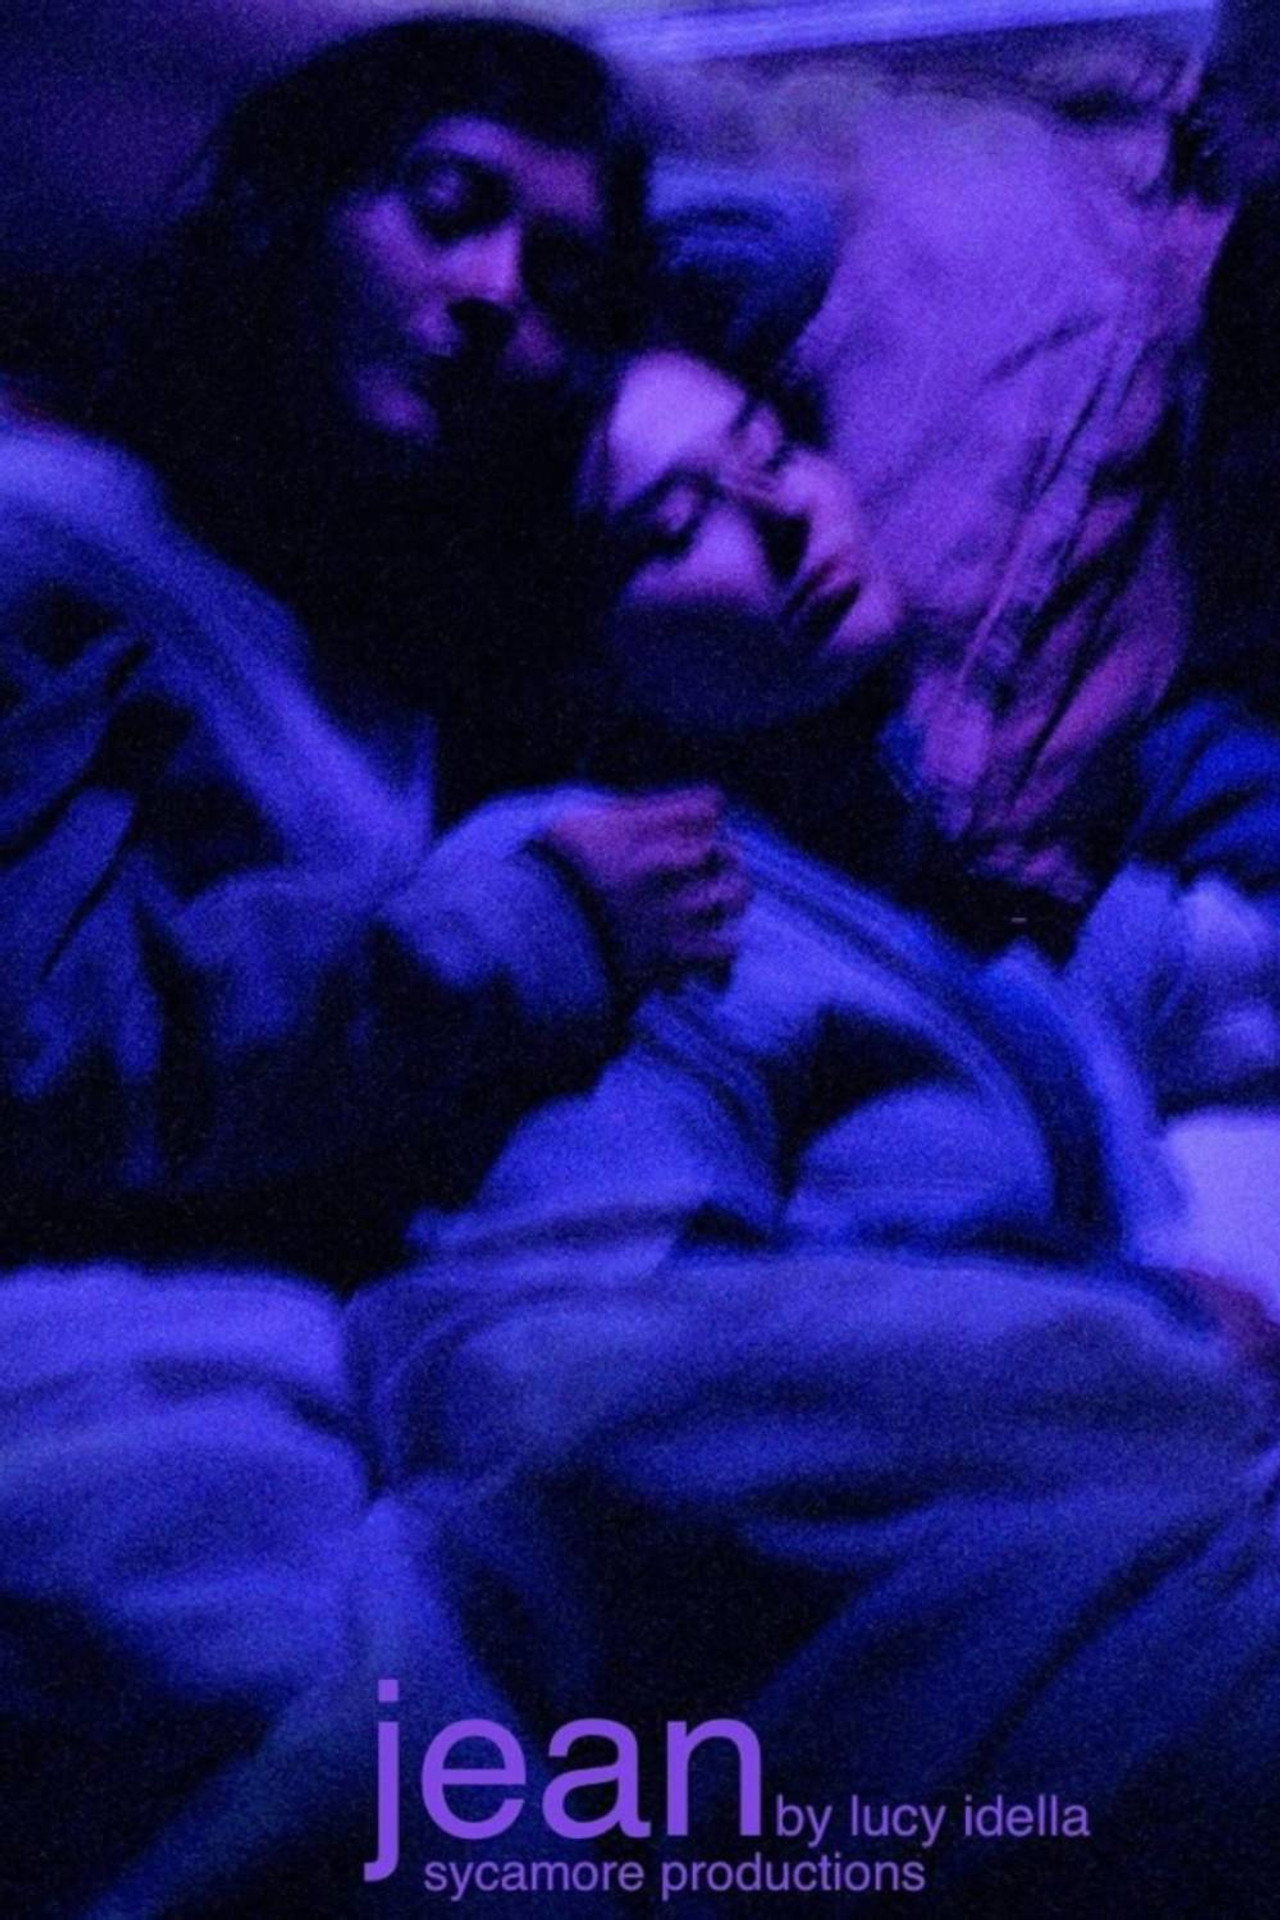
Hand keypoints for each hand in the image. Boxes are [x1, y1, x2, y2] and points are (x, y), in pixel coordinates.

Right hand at [541, 787, 749, 994]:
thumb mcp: (573, 827)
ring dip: (726, 901)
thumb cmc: (545, 882)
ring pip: (737, 894)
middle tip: (709, 874)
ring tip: (710, 912)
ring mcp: (675, 910)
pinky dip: (720, 954)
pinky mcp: (676, 955)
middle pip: (727, 848)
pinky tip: (706, 960)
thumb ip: (619, 816)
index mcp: (643, 829)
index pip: (710, 806)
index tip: (695, 835)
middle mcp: (665, 864)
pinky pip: (727, 948)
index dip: (707, 820)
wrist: (529, 943)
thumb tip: (649, 815)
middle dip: (721, 860)